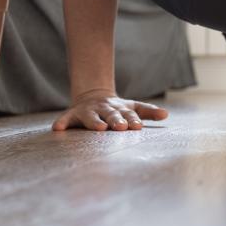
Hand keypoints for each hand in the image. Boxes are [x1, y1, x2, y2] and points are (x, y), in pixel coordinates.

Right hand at [52, 89, 168, 131]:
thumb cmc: (117, 109)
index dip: (133, 120)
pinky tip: (58, 129)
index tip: (137, 127)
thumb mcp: (133, 107)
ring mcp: (89, 111)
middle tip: (121, 128)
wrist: (93, 96)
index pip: (129, 114)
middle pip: (112, 115)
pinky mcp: (73, 114)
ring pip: (92, 117)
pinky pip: (66, 119)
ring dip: (95, 122)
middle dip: (117, 121)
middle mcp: (105, 109)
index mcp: (120, 108)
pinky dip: (62, 123)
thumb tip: (166, 114)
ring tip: (99, 129)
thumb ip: (148, 112)